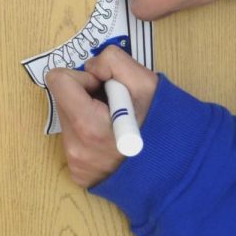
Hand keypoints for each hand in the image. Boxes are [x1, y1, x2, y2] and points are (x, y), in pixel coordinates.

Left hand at [46, 47, 158, 187]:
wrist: (177, 169)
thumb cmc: (162, 123)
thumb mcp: (145, 81)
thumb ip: (112, 62)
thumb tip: (90, 67)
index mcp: (88, 125)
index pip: (57, 80)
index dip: (83, 78)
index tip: (103, 88)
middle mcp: (76, 148)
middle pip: (62, 100)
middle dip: (85, 96)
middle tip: (113, 106)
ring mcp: (75, 164)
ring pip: (68, 120)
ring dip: (87, 114)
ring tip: (114, 124)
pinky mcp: (78, 174)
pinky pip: (74, 141)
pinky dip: (89, 135)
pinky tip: (111, 140)